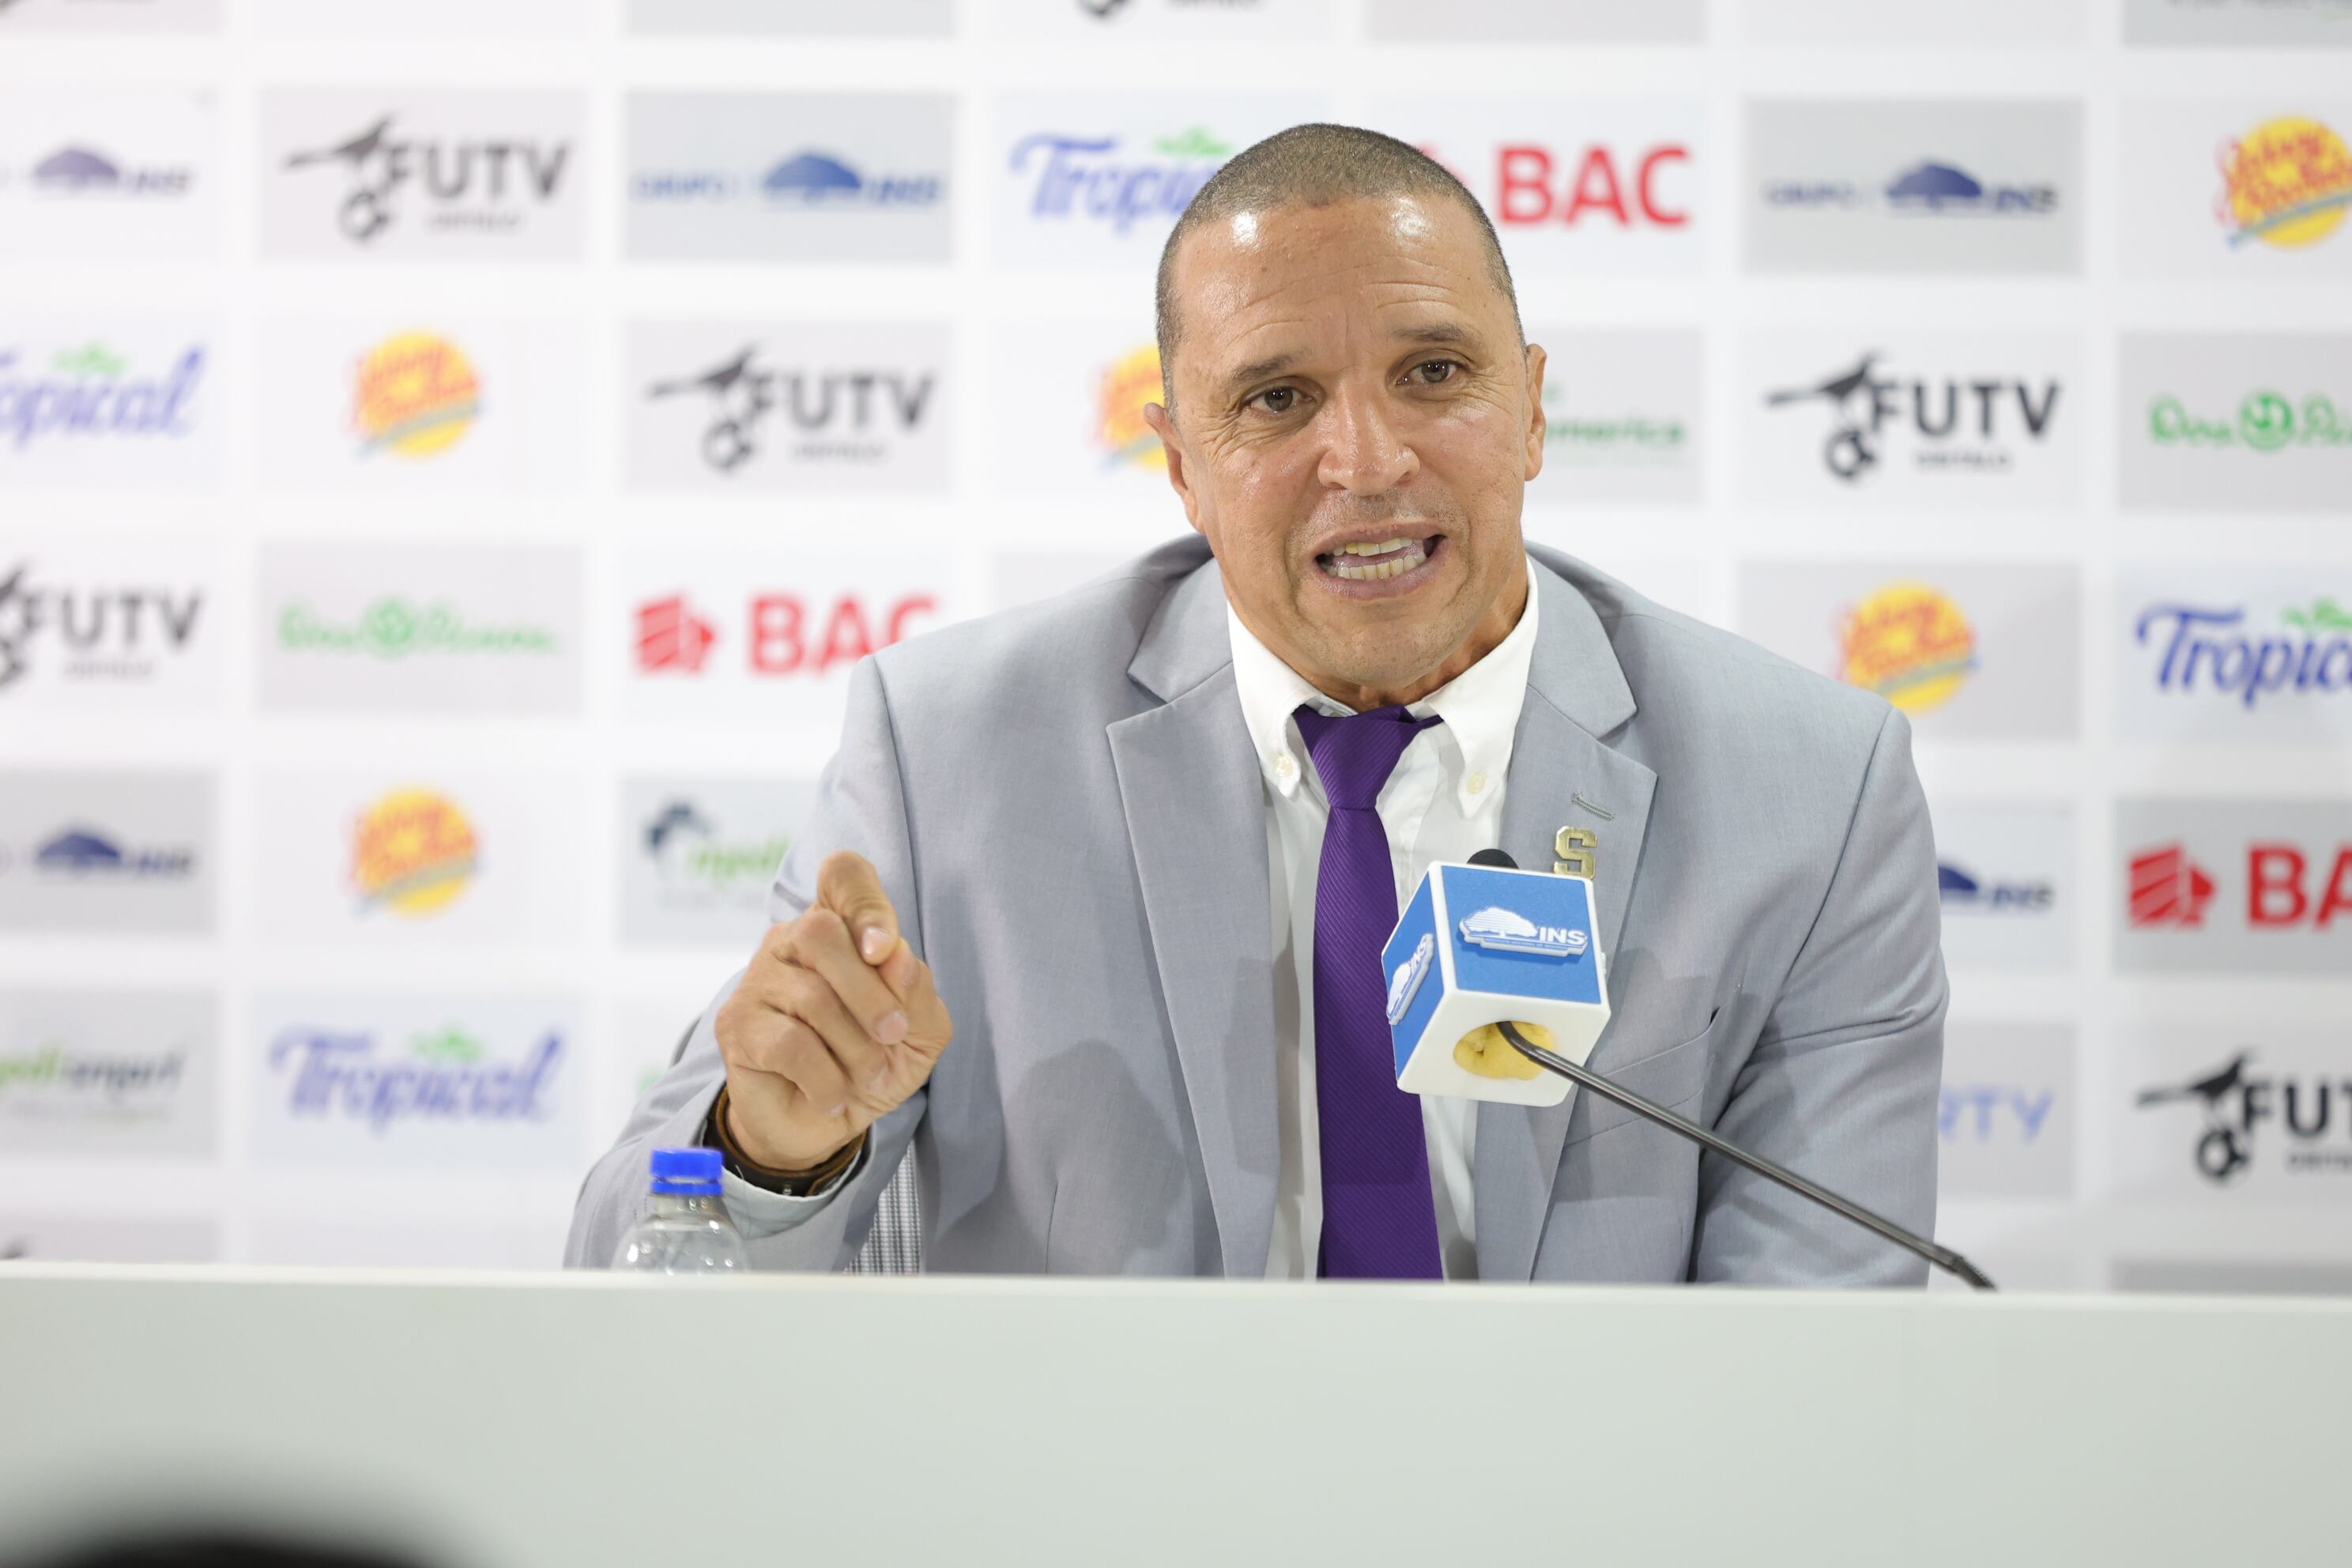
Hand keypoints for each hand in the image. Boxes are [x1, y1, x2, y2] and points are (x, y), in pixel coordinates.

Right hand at [714, 851, 952, 1170]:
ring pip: (811, 995)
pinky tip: (835, 1097)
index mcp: (840, 927)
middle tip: (894, 1035)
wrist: (823, 1126)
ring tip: (872, 1076)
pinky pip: (789, 1043)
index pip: (843, 875)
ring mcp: (758, 980)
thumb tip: (897, 959)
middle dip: (870, 993)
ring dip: (856, 1046)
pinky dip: (826, 1078)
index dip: (867, 904)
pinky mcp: (736, 1026)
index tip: (884, 952)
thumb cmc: (873, 1062)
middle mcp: (791, 940)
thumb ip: (917, 991)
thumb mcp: (918, 1031)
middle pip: (822, 931)